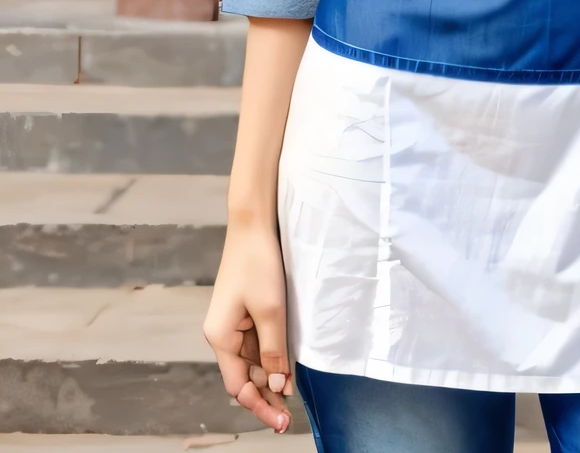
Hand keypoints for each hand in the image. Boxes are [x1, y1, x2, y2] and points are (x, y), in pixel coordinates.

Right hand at [204, 221, 293, 431]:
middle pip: (244, 376)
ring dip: (270, 377)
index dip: (259, 405)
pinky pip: (256, 344)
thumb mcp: (270, 311)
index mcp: (220, 337)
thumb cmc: (258, 264)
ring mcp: (232, 324)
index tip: (280, 420)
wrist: (252, 225)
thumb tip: (277, 386)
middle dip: (266, 394)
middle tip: (289, 414)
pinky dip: (270, 356)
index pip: (238, 386)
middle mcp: (222, 334)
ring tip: (291, 393)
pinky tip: (286, 366)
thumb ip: (274, 350)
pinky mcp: (244, 313)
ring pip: (251, 361)